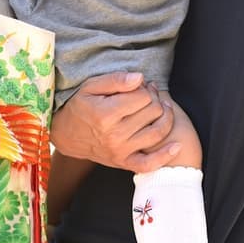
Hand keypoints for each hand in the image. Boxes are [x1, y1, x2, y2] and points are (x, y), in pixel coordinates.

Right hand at [50, 71, 179, 173]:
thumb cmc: (80, 107)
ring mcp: (120, 151)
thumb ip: (115, 80)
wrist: (66, 135)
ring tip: (162, 108)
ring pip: (157, 132)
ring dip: (166, 117)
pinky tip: (176, 145)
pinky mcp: (124, 162)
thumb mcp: (90, 87)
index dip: (146, 88)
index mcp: (105, 114)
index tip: (141, 86)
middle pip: (153, 112)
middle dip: (155, 99)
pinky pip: (150, 163)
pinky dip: (165, 155)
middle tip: (149, 95)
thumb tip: (140, 78)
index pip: (143, 96)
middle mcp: (114, 135)